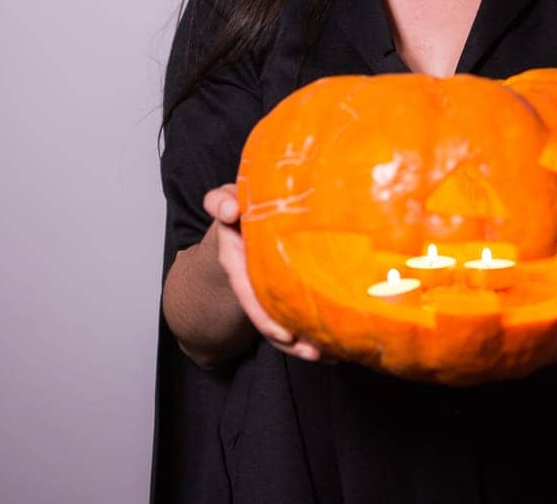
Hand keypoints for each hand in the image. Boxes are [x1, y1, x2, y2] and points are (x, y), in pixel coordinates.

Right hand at [202, 183, 329, 362]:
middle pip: (269, 317)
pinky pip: (298, 311)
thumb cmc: (237, 207)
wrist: (243, 215)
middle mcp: (253, 281)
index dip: (264, 316)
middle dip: (290, 340)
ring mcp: (271, 287)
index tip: (283, 335)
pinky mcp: (289, 287)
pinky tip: (336, 343)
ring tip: (331, 356)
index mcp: (237, 263)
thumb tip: (228, 210)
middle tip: (316, 354)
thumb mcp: (224, 201)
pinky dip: (314, 327)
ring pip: (285, 320)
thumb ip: (220, 202)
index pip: (249, 294)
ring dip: (305, 341)